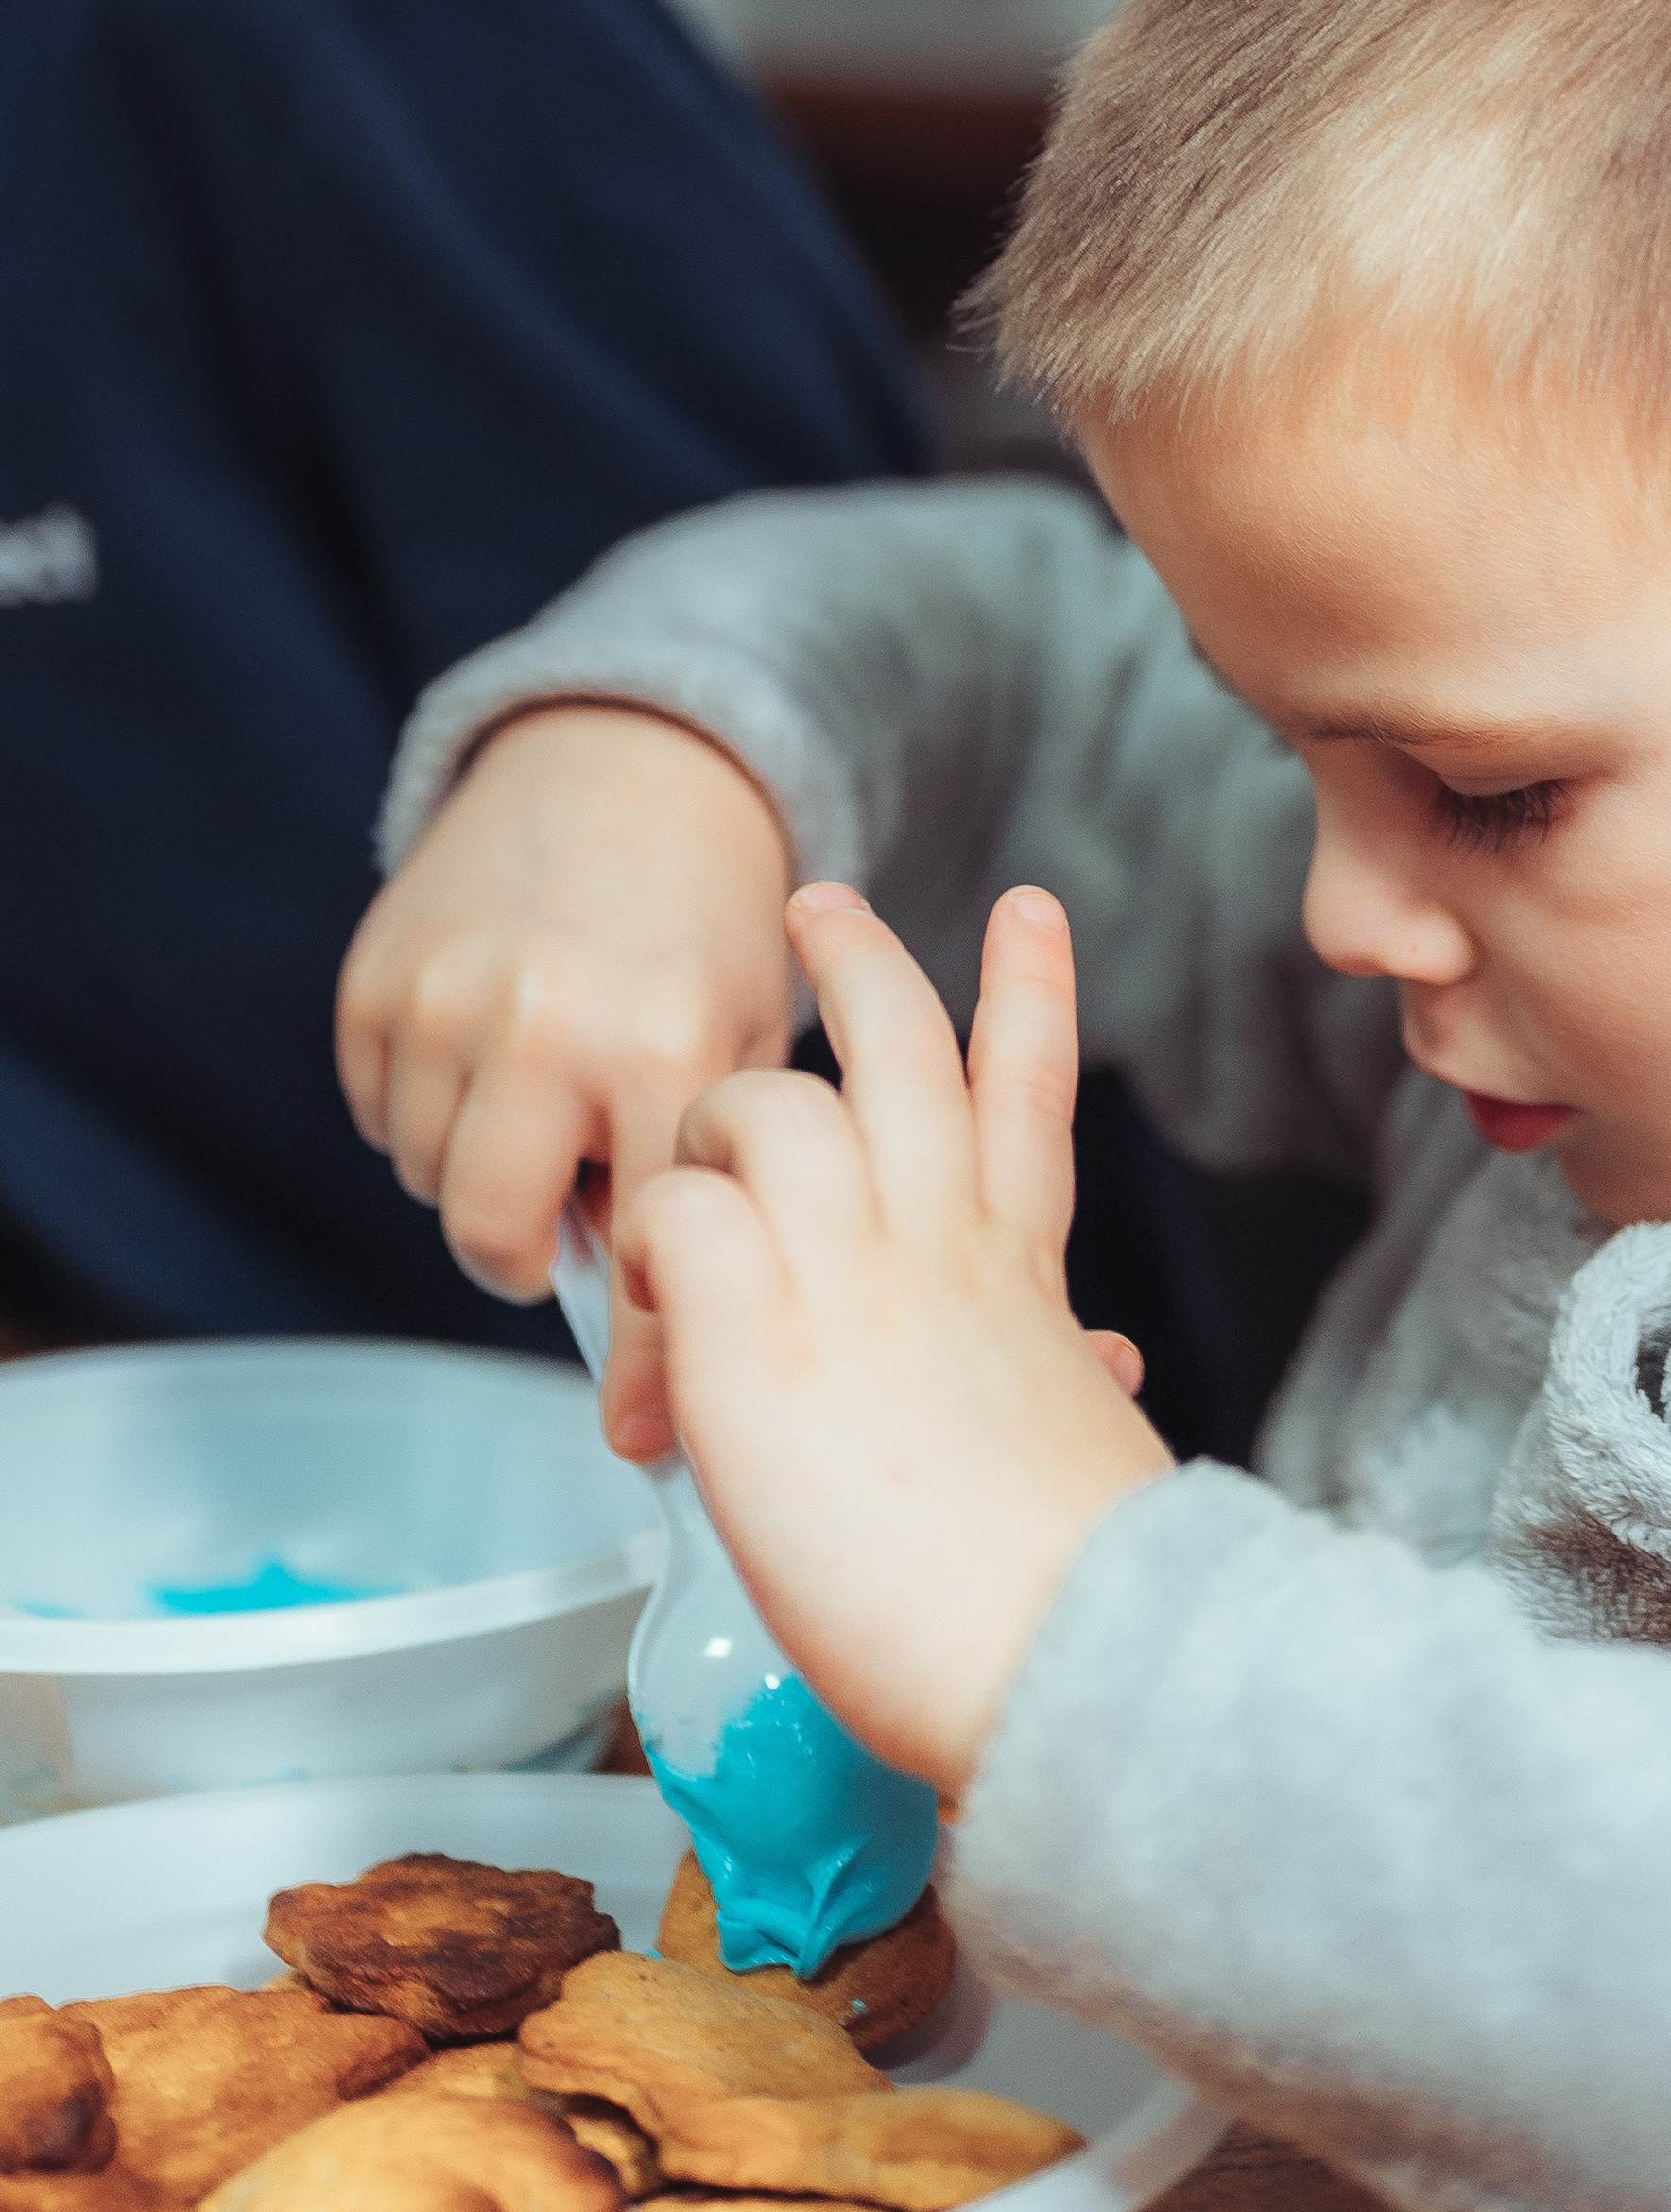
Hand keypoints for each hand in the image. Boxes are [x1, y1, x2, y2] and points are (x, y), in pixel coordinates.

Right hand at [336, 705, 795, 1446]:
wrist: (634, 773)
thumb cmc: (709, 929)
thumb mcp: (752, 1048)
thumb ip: (722, 1179)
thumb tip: (686, 1354)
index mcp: (663, 1050)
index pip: (654, 1257)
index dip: (646, 1365)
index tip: (639, 1438)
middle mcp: (544, 1027)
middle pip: (491, 1238)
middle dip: (528, 1249)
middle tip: (574, 1211)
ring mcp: (444, 999)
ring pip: (428, 1178)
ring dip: (483, 1165)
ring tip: (549, 1094)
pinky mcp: (375, 977)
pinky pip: (379, 1113)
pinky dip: (430, 1107)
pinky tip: (495, 1050)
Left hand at [618, 883, 1172, 1793]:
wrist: (1070, 1643)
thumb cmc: (1073, 1587)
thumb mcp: (1085, 1446)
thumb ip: (1070, 1376)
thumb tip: (1099, 1358)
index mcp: (1021, 1278)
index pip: (1026, 1099)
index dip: (1027, 995)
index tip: (1026, 912)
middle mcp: (941, 1243)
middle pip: (898, 1047)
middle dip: (860, 961)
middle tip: (818, 905)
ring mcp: (849, 1269)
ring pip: (764, 1099)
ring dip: (707, 1117)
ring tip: (670, 1156)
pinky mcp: (752, 1327)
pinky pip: (674, 1213)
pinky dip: (646, 1246)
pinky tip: (641, 1312)